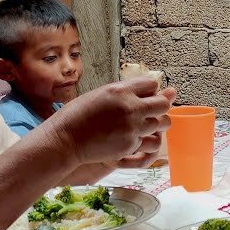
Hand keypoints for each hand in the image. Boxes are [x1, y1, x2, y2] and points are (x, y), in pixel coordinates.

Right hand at [50, 80, 175, 164]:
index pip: (152, 84)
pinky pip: (149, 141)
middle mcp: (130, 108)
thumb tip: (147, 89)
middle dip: (160, 106)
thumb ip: (124, 91)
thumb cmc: (79, 115)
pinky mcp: (131, 145)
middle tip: (152, 110)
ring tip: (142, 125)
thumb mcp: (101, 94)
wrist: (66, 139)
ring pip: (161, 124)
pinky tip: (131, 137)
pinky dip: (144, 139)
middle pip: (163, 104)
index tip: (144, 96)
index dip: (150, 90)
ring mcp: (132, 128)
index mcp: (121, 91)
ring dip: (155, 124)